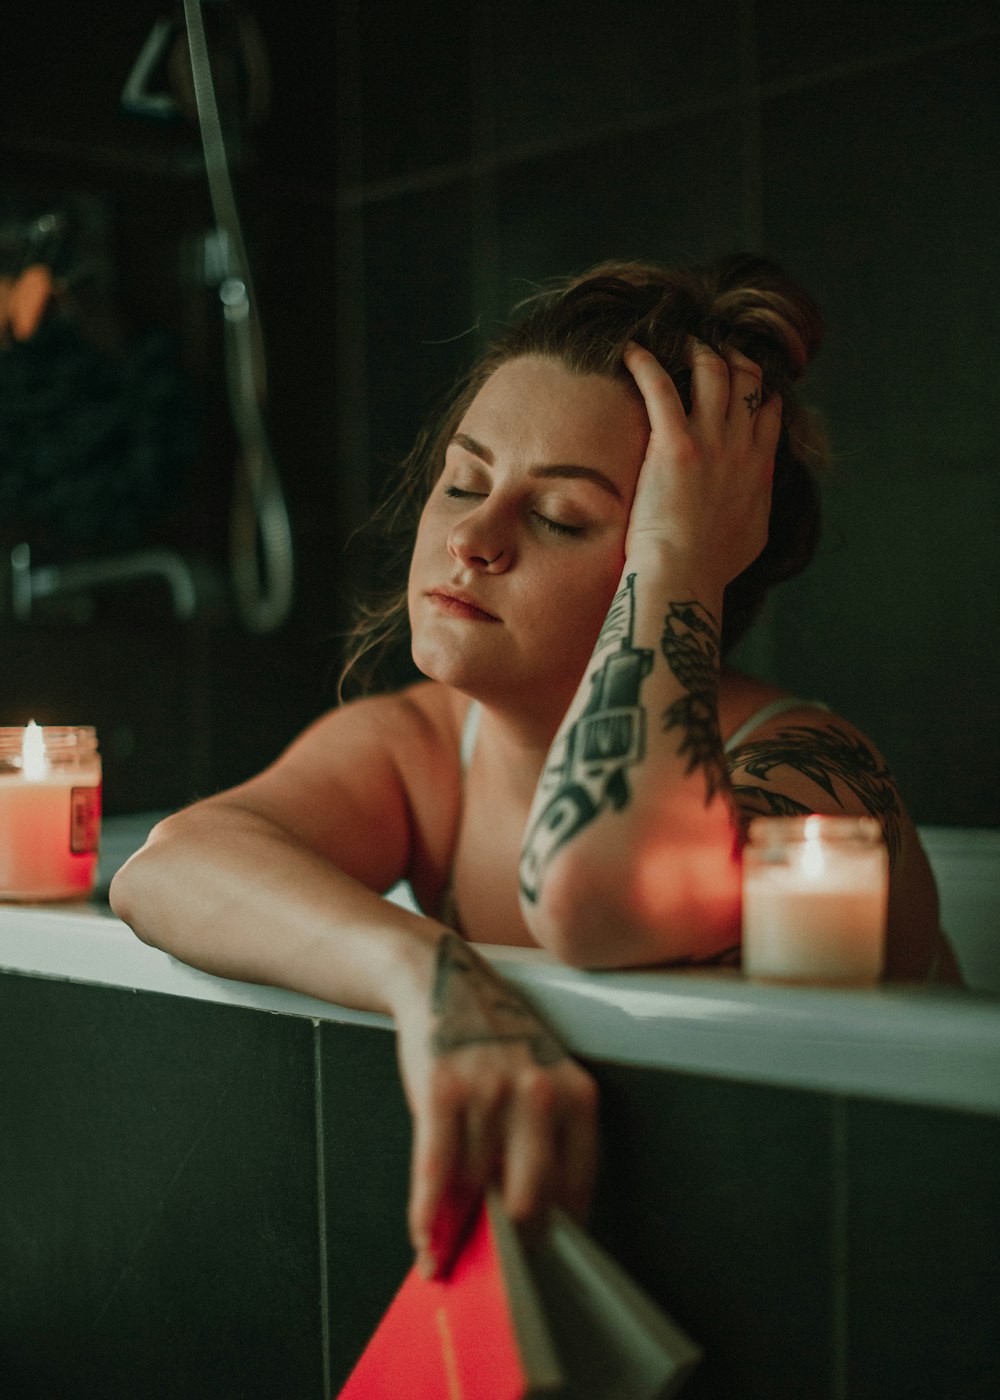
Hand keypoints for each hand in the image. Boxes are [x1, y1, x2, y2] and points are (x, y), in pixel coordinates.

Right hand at [396, 933, 597, 1277]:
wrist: (444, 980)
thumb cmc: (495, 1040)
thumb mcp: (542, 1079)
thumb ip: (546, 1142)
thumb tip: (532, 1222)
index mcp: (577, 1096)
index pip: (575, 1191)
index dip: (554, 1237)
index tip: (538, 1264)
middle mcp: (540, 1094)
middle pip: (529, 1202)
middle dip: (510, 1246)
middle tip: (495, 1271)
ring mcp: (490, 1091)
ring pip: (475, 1190)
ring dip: (457, 1232)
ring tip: (446, 1254)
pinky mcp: (443, 1090)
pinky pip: (436, 1172)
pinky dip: (427, 1215)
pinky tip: (425, 1239)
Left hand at [623, 339, 781, 585]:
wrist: (685, 575)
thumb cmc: (712, 566)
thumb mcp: (753, 535)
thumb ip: (759, 505)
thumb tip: (757, 497)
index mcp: (760, 469)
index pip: (767, 411)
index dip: (758, 390)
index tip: (743, 382)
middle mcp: (741, 447)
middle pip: (746, 382)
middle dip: (733, 358)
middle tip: (713, 350)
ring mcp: (710, 442)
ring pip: (713, 373)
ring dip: (699, 352)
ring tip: (683, 343)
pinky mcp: (675, 444)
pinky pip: (661, 387)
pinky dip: (646, 363)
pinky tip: (631, 350)